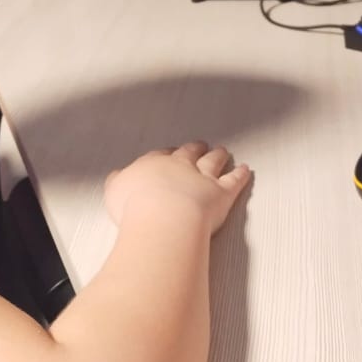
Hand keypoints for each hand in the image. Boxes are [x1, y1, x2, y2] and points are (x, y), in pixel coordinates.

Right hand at [103, 141, 251, 234]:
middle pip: (189, 153)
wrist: (162, 217)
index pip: (161, 155)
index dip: (168, 154)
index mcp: (153, 164)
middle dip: (194, 148)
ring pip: (212, 162)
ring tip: (222, 151)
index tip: (171, 152)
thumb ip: (117, 183)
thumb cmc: (136, 208)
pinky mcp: (221, 194)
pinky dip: (240, 175)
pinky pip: (233, 181)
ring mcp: (203, 178)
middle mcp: (179, 167)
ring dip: (218, 155)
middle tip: (199, 144)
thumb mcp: (115, 193)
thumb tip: (117, 178)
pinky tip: (245, 169)